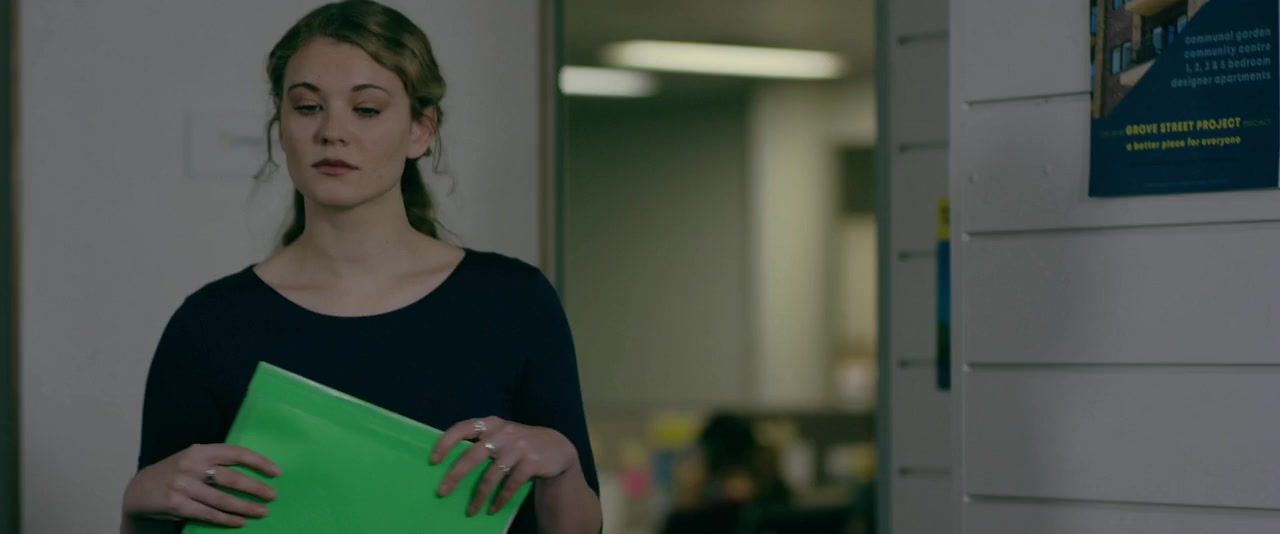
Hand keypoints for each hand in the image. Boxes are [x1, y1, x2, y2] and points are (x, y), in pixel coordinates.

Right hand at [123, 444, 281, 527]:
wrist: (139, 490)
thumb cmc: (175, 473)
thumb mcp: (192, 460)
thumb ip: (215, 462)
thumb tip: (251, 472)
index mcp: (200, 451)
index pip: (235, 452)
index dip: (258, 461)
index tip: (276, 472)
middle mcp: (191, 465)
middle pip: (231, 478)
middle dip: (256, 488)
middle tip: (273, 496)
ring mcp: (183, 486)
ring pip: (222, 499)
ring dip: (245, 507)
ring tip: (262, 512)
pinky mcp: (177, 505)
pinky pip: (208, 514)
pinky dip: (227, 519)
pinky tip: (240, 522)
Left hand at [431, 416, 578, 515]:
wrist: (556, 448)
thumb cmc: (518, 444)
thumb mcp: (501, 435)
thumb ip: (481, 442)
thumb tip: (450, 465)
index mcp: (491, 424)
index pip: (463, 428)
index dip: (446, 442)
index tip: (433, 460)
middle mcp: (503, 433)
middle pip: (473, 455)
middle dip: (455, 475)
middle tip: (442, 492)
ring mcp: (518, 447)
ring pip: (492, 475)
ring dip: (479, 496)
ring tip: (471, 511)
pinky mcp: (531, 462)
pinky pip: (510, 485)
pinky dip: (500, 499)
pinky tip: (493, 509)